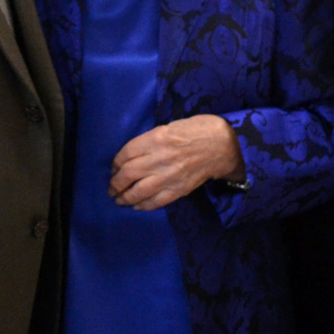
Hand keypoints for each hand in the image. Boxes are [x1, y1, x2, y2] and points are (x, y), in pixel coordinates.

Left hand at [110, 115, 245, 210]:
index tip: (113, 169)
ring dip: (124, 198)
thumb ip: (149, 142)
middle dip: (115, 184)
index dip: (115, 164)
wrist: (221, 145)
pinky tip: (136, 206)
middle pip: (128, 174)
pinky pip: (156, 201)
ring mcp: (169, 176)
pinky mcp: (179, 189)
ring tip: (119, 200)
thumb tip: (131, 157)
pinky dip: (143, 205)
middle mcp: (159, 158)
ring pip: (138, 191)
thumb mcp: (167, 127)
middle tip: (111, 188)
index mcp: (155, 139)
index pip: (125, 154)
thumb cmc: (194, 131)